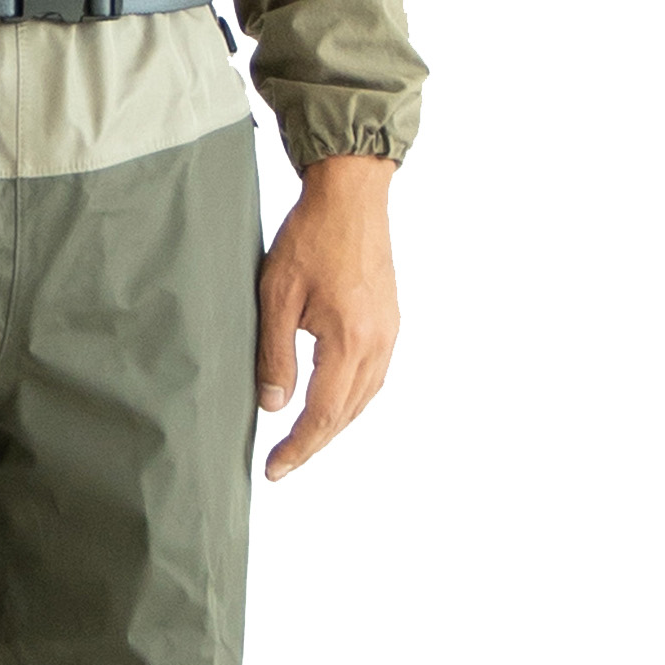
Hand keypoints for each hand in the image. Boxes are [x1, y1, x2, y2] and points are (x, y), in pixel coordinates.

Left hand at [255, 155, 400, 480]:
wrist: (352, 195)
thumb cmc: (310, 238)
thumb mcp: (277, 297)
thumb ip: (275, 356)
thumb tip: (273, 406)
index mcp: (350, 342)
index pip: (323, 414)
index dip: (297, 447)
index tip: (273, 470)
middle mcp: (378, 344)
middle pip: (346, 414)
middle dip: (313, 443)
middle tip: (281, 464)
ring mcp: (390, 333)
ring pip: (363, 399)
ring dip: (333, 425)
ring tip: (302, 441)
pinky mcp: (390, 321)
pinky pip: (374, 377)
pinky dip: (351, 400)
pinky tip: (332, 403)